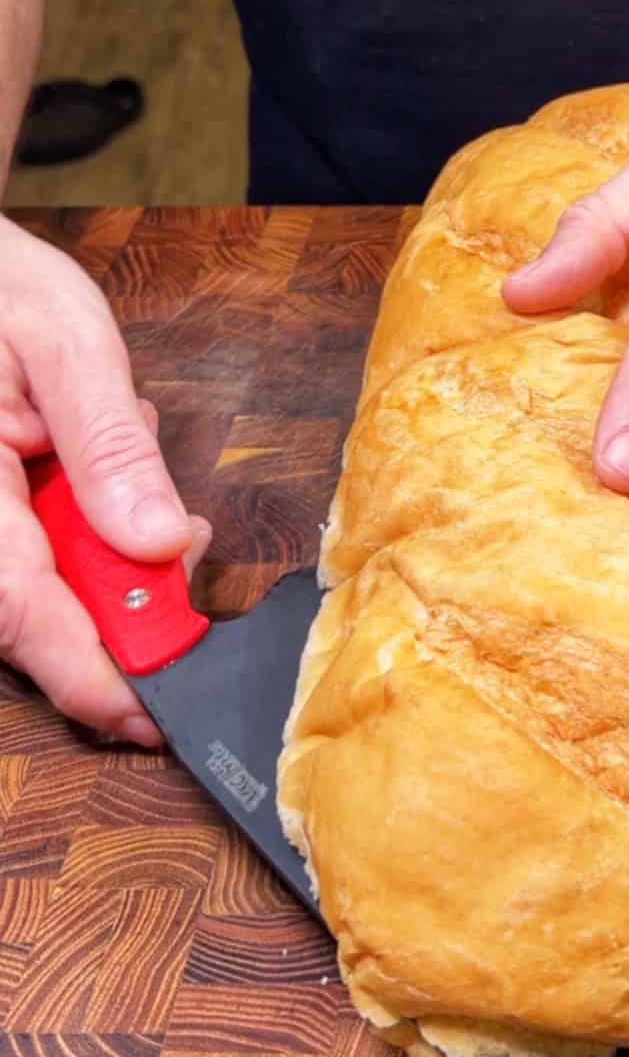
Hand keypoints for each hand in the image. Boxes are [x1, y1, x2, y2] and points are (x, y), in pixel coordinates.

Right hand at [0, 217, 209, 742]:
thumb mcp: (67, 343)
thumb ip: (109, 447)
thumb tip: (160, 542)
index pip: (18, 610)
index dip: (86, 674)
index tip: (149, 713)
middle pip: (29, 617)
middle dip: (120, 608)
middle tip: (183, 565)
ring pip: (36, 592)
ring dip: (106, 568)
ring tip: (141, 491)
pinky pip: (31, 561)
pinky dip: (84, 542)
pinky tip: (108, 488)